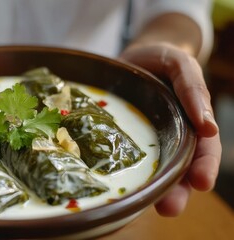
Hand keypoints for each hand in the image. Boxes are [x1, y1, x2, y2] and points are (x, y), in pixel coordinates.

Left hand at [120, 42, 221, 215]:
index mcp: (192, 123)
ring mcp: (149, 141)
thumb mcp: (180, 64)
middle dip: (178, 191)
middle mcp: (172, 138)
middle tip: (169, 208)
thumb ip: (193, 88)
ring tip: (150, 205)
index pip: (204, 151)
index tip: (201, 182)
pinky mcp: (126, 141)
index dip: (205, 167)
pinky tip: (121, 187)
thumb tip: (208, 125)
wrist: (134, 57)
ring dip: (156, 190)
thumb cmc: (162, 59)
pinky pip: (128, 159)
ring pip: (155, 171)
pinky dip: (128, 174)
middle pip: (181, 170)